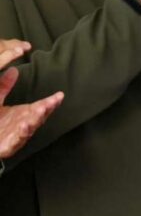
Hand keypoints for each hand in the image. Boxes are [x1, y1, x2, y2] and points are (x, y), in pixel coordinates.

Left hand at [0, 44, 62, 159]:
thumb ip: (5, 86)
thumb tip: (14, 69)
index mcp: (23, 114)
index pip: (40, 107)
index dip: (50, 102)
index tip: (60, 95)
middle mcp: (23, 124)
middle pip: (38, 116)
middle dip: (45, 109)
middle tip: (52, 102)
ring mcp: (17, 136)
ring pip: (29, 128)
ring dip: (35, 120)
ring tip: (40, 111)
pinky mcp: (8, 146)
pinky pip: (15, 141)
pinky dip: (21, 134)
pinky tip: (24, 126)